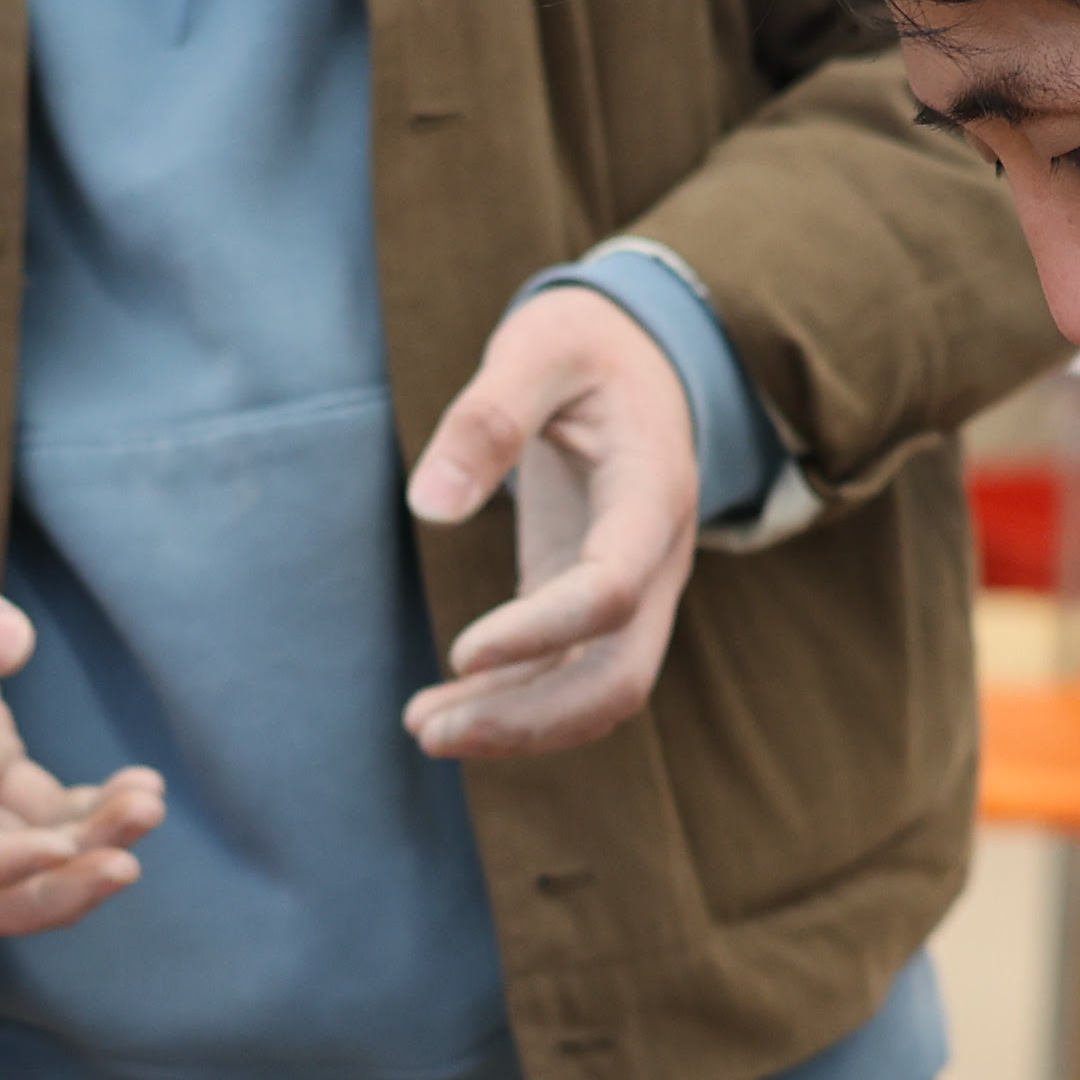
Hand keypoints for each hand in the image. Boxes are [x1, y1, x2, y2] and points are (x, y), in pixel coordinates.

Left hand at [402, 287, 703, 758]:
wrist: (639, 360)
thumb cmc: (585, 346)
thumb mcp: (540, 348)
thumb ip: (487, 417)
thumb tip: (429, 506)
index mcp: (650, 493)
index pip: (611, 589)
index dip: (540, 631)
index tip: (459, 653)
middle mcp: (656, 559)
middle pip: (619, 676)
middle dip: (530, 719)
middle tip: (430, 733)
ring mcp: (632, 591)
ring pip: (595, 693)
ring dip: (515, 727)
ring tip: (423, 732)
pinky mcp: (592, 604)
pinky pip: (564, 677)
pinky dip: (509, 705)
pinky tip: (442, 712)